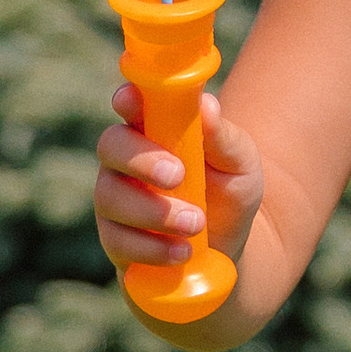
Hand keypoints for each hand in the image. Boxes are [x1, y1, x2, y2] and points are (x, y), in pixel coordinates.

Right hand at [95, 80, 264, 279]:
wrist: (230, 247)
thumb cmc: (230, 191)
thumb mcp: (240, 163)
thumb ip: (222, 136)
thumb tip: (207, 104)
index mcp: (154, 129)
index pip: (131, 104)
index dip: (127, 100)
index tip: (132, 102)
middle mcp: (127, 160)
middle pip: (110, 146)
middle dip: (141, 161)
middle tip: (177, 176)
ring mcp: (116, 200)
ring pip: (111, 197)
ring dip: (153, 211)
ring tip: (196, 223)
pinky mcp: (116, 239)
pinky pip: (118, 241)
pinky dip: (152, 248)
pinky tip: (182, 252)